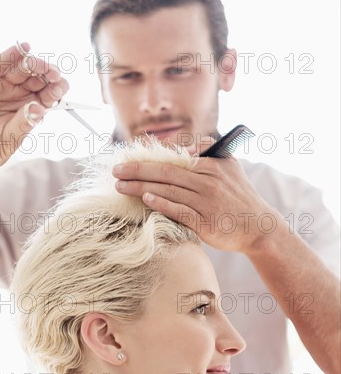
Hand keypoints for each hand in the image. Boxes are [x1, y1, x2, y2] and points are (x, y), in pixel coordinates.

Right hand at [0, 42, 68, 177]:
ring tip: (35, 63)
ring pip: (21, 70)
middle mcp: (19, 96)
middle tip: (52, 73)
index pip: (49, 97)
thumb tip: (39, 109)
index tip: (61, 87)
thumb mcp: (8, 140)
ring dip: (32, 64)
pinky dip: (9, 56)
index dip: (57, 90)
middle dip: (48, 74)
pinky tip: (21, 49)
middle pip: (39, 79)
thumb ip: (23, 124)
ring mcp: (3, 87)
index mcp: (31, 111)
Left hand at [112, 138, 278, 253]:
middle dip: (136, 171)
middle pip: (166, 173)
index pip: (172, 159)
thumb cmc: (239, 196)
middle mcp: (208, 181)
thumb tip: (184, 147)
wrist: (258, 227)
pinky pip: (179, 210)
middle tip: (115, 172)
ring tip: (120, 186)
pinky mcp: (205, 222)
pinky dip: (162, 204)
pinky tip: (146, 199)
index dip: (147, 160)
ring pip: (169, 190)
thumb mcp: (229, 165)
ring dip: (141, 187)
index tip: (126, 161)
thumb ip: (208, 150)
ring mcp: (206, 202)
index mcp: (211, 165)